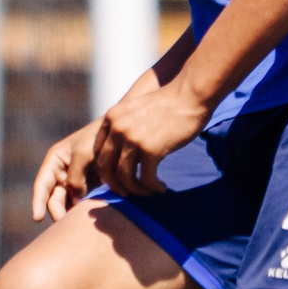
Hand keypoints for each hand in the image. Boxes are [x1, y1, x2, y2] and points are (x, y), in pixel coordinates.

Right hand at [31, 120, 102, 222]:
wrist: (123, 134)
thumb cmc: (99, 138)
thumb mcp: (83, 153)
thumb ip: (74, 177)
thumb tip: (73, 201)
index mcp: (54, 161)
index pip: (42, 185)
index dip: (37, 202)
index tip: (36, 218)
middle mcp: (62, 172)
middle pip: (54, 198)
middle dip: (57, 211)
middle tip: (66, 225)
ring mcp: (75, 181)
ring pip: (67, 203)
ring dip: (70, 214)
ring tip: (76, 225)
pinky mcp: (90, 187)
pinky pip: (82, 203)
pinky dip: (82, 211)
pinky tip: (87, 220)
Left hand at [89, 79, 210, 198]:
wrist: (189, 95)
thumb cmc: (167, 104)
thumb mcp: (135, 110)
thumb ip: (124, 127)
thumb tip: (121, 154)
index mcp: (111, 118)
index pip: (98, 152)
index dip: (105, 170)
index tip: (116, 179)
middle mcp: (117, 128)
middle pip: (105, 167)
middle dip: (114, 185)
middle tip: (126, 193)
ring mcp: (132, 139)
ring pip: (124, 176)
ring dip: (135, 189)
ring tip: (147, 192)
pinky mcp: (150, 149)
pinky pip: (146, 178)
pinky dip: (153, 187)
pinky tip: (161, 188)